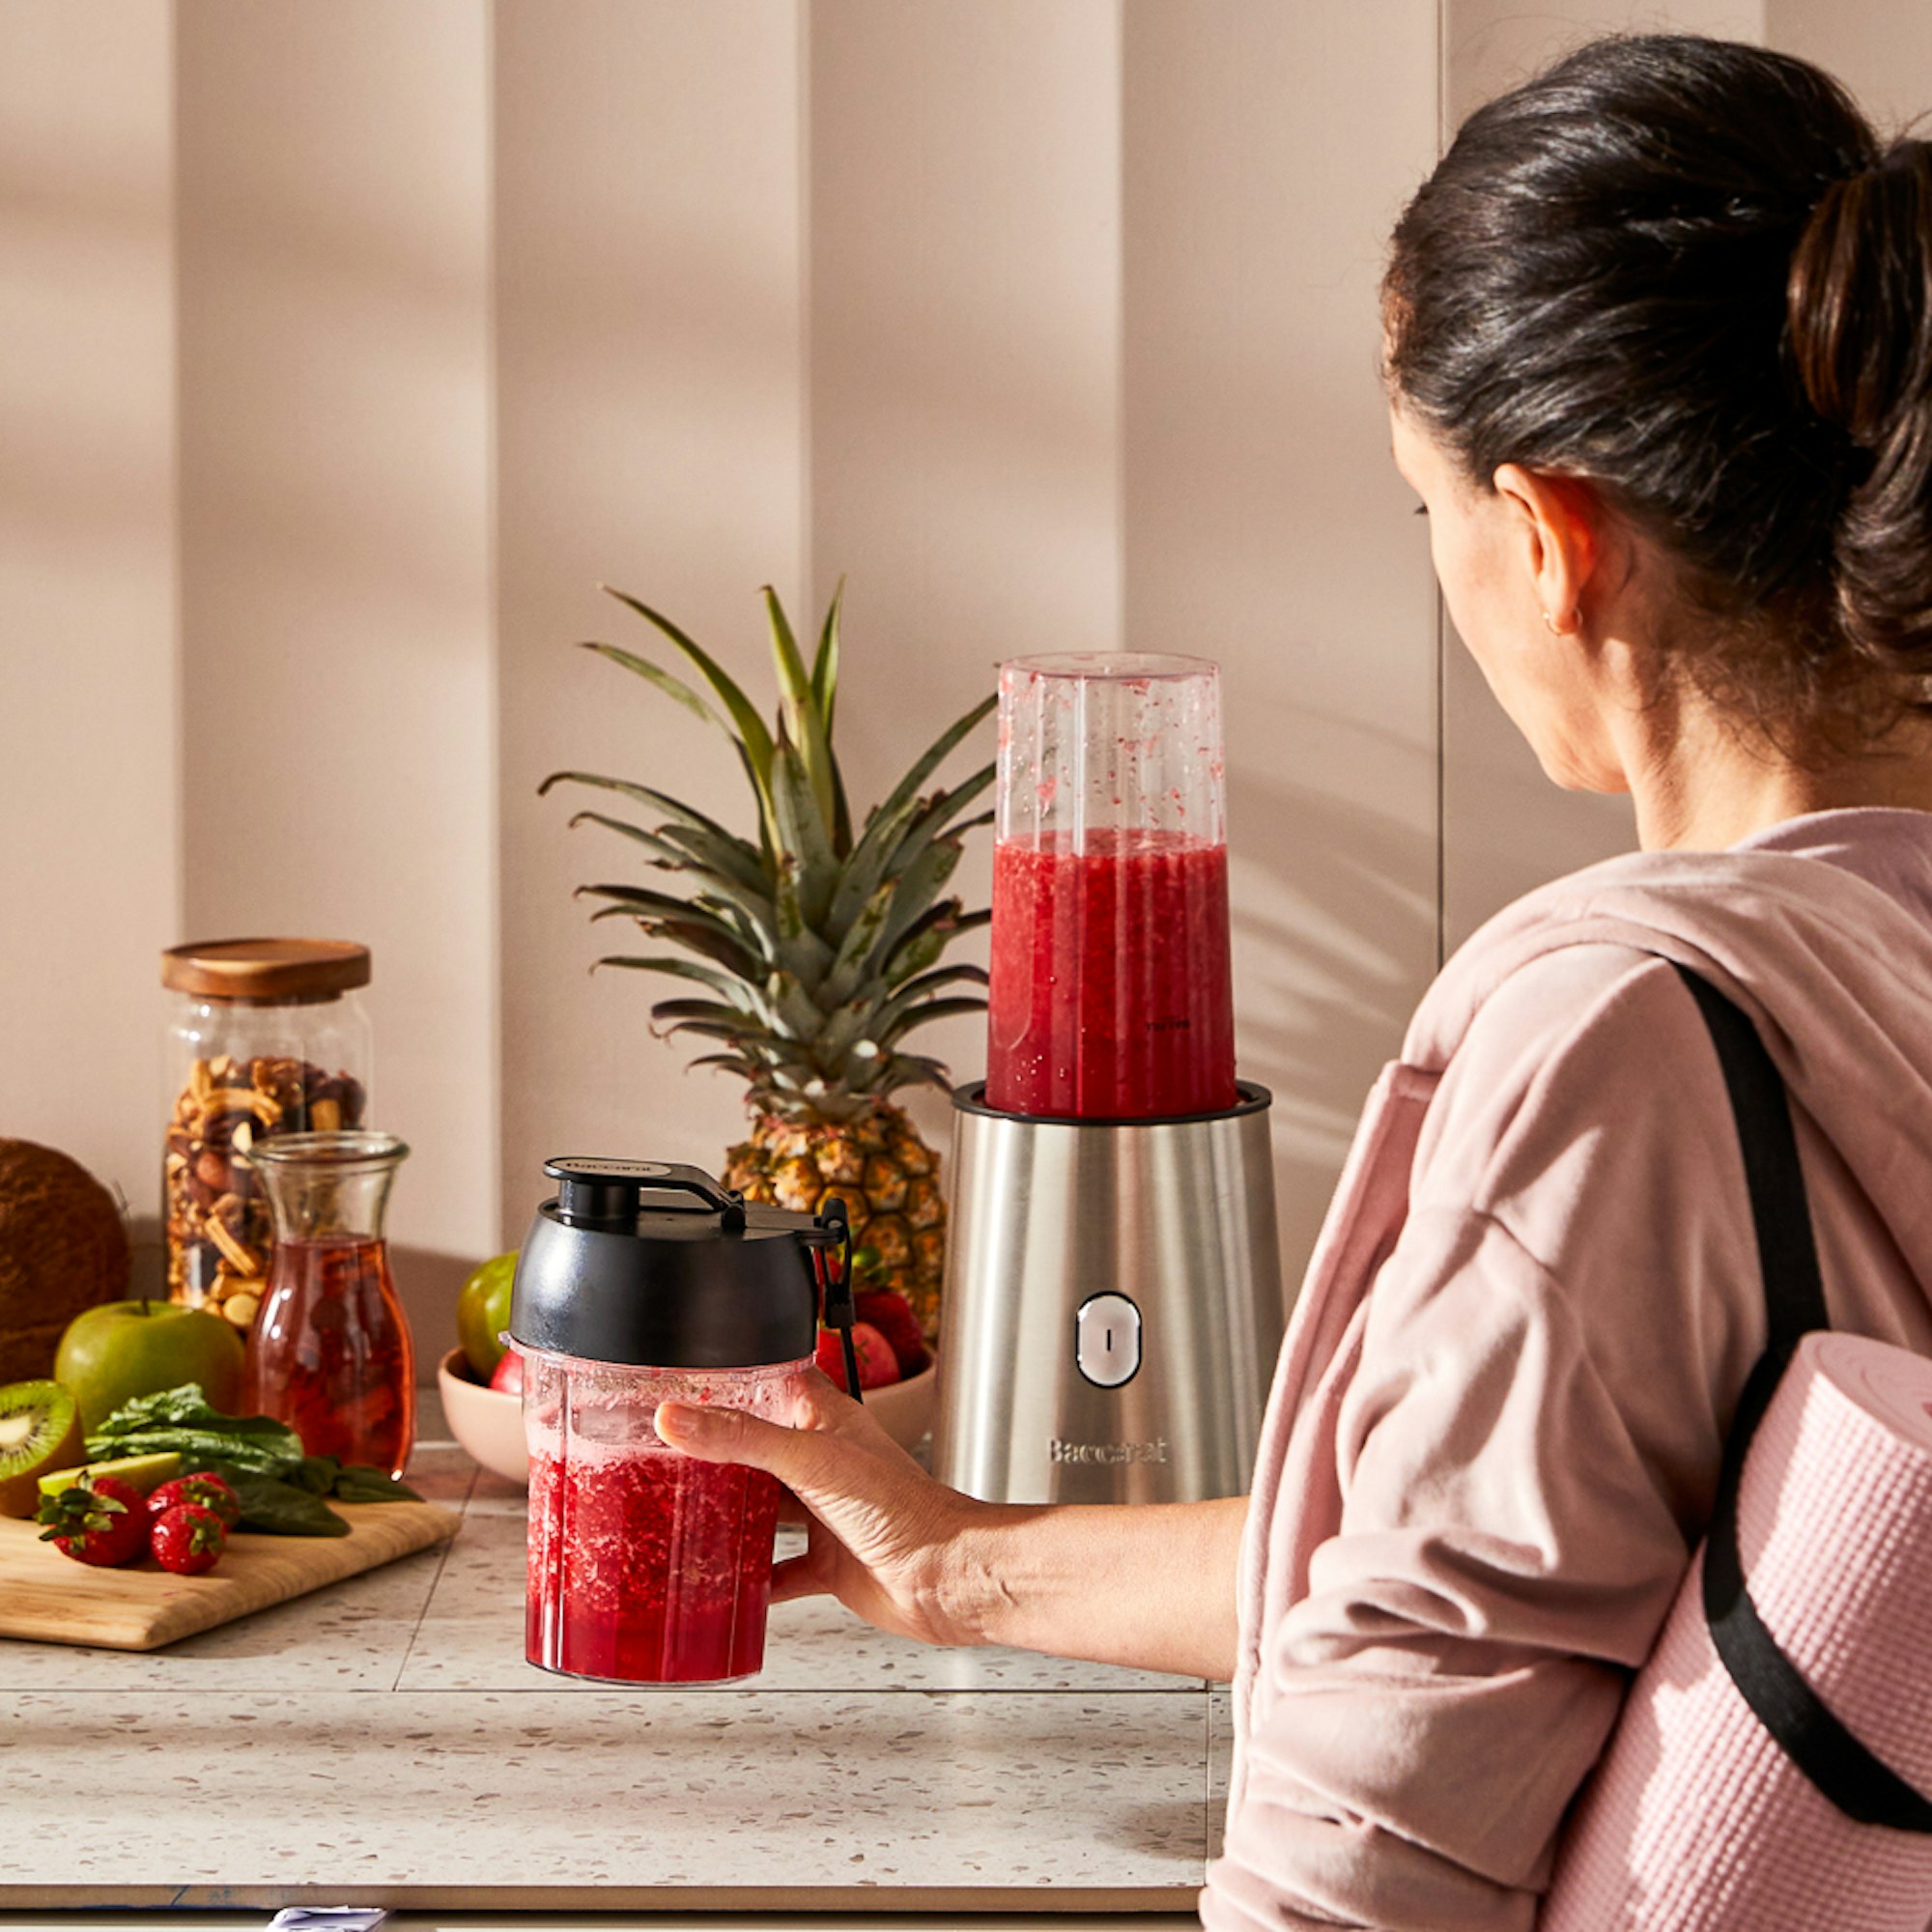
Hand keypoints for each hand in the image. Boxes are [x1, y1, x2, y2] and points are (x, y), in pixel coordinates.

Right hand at [655, 1369, 1002, 1648]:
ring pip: (765, 1509)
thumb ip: (742, 1440)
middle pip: (759, 1450)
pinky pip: (777, 1571)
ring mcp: (824, 1513)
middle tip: (664, 1456)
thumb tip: (677, 1418)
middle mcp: (823, 1462)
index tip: (682, 1386)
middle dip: (717, 1454)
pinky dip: (750, 1578)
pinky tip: (721, 1584)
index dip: (732, 1381)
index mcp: (826, 1421)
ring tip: (679, 1514)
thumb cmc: (904, 1507)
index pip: (772, 1385)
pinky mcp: (826, 1563)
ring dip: (729, 1515)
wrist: (946, 1577)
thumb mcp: (812, 1461)